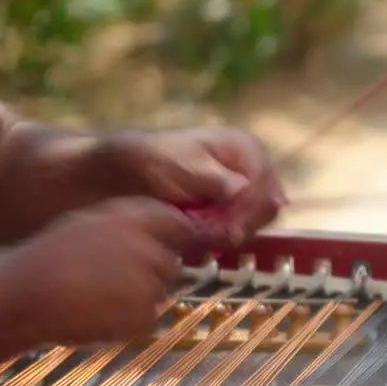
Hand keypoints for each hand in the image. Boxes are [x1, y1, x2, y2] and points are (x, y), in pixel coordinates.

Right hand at [0, 196, 196, 344]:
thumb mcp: (92, 222)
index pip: (178, 224)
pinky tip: (99, 313)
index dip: (173, 237)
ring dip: (140, 295)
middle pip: (170, 262)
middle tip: (117, 278)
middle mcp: (147, 248)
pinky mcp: (141, 316)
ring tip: (101, 295)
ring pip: (159, 291)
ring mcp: (147, 284)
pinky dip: (129, 319)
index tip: (165, 246)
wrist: (27, 295)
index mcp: (135, 217)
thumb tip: (164, 232)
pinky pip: (146, 317)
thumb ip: (132, 223)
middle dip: (153, 270)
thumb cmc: (51, 256)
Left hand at [101, 126, 288, 247]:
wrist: (119, 176)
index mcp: (244, 148)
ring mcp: (240, 194)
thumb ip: (216, 179)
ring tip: (205, 234)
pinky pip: (239, 231)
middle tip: (219, 235)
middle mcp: (249, 170)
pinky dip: (223, 237)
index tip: (232, 228)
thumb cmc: (151, 161)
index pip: (265, 182)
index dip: (253, 207)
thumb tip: (244, 190)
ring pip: (255, 222)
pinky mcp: (227, 214)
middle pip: (267, 205)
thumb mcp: (183, 166)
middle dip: (244, 222)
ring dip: (233, 232)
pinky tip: (203, 237)